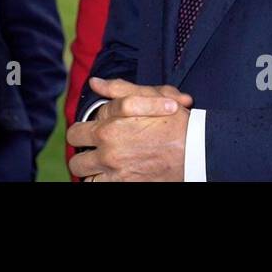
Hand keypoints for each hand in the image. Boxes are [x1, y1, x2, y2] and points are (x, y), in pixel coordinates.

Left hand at [67, 78, 192, 181]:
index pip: (74, 134)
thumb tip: (95, 83)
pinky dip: (105, 183)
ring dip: (93, 173)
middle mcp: (108, 154)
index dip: (81, 133)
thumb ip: (118, 89)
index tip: (90, 134)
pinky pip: (102, 188)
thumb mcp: (147, 96)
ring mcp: (117, 175)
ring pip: (87, 179)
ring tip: (105, 166)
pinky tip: (115, 175)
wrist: (197, 149)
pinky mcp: (128, 187)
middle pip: (76, 162)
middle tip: (95, 153)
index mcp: (107, 130)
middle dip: (84, 156)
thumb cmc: (174, 121)